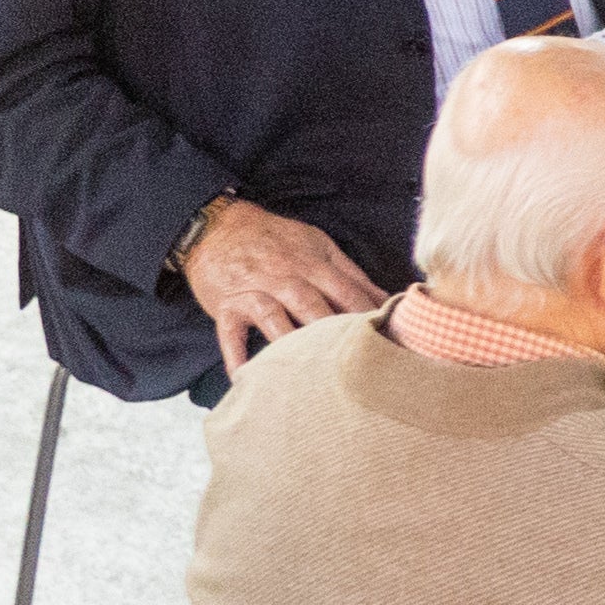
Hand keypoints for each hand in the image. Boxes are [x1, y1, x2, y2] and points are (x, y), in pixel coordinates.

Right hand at [181, 198, 382, 373]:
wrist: (217, 227)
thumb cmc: (276, 240)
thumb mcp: (318, 245)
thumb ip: (352, 275)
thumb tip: (387, 300)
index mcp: (312, 263)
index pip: (346, 293)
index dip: (367, 316)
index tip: (386, 341)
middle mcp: (284, 278)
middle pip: (313, 308)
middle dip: (333, 334)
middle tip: (353, 364)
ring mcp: (253, 292)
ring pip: (274, 318)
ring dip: (289, 344)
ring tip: (307, 374)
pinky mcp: (226, 306)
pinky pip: (230, 333)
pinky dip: (237, 355)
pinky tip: (248, 377)